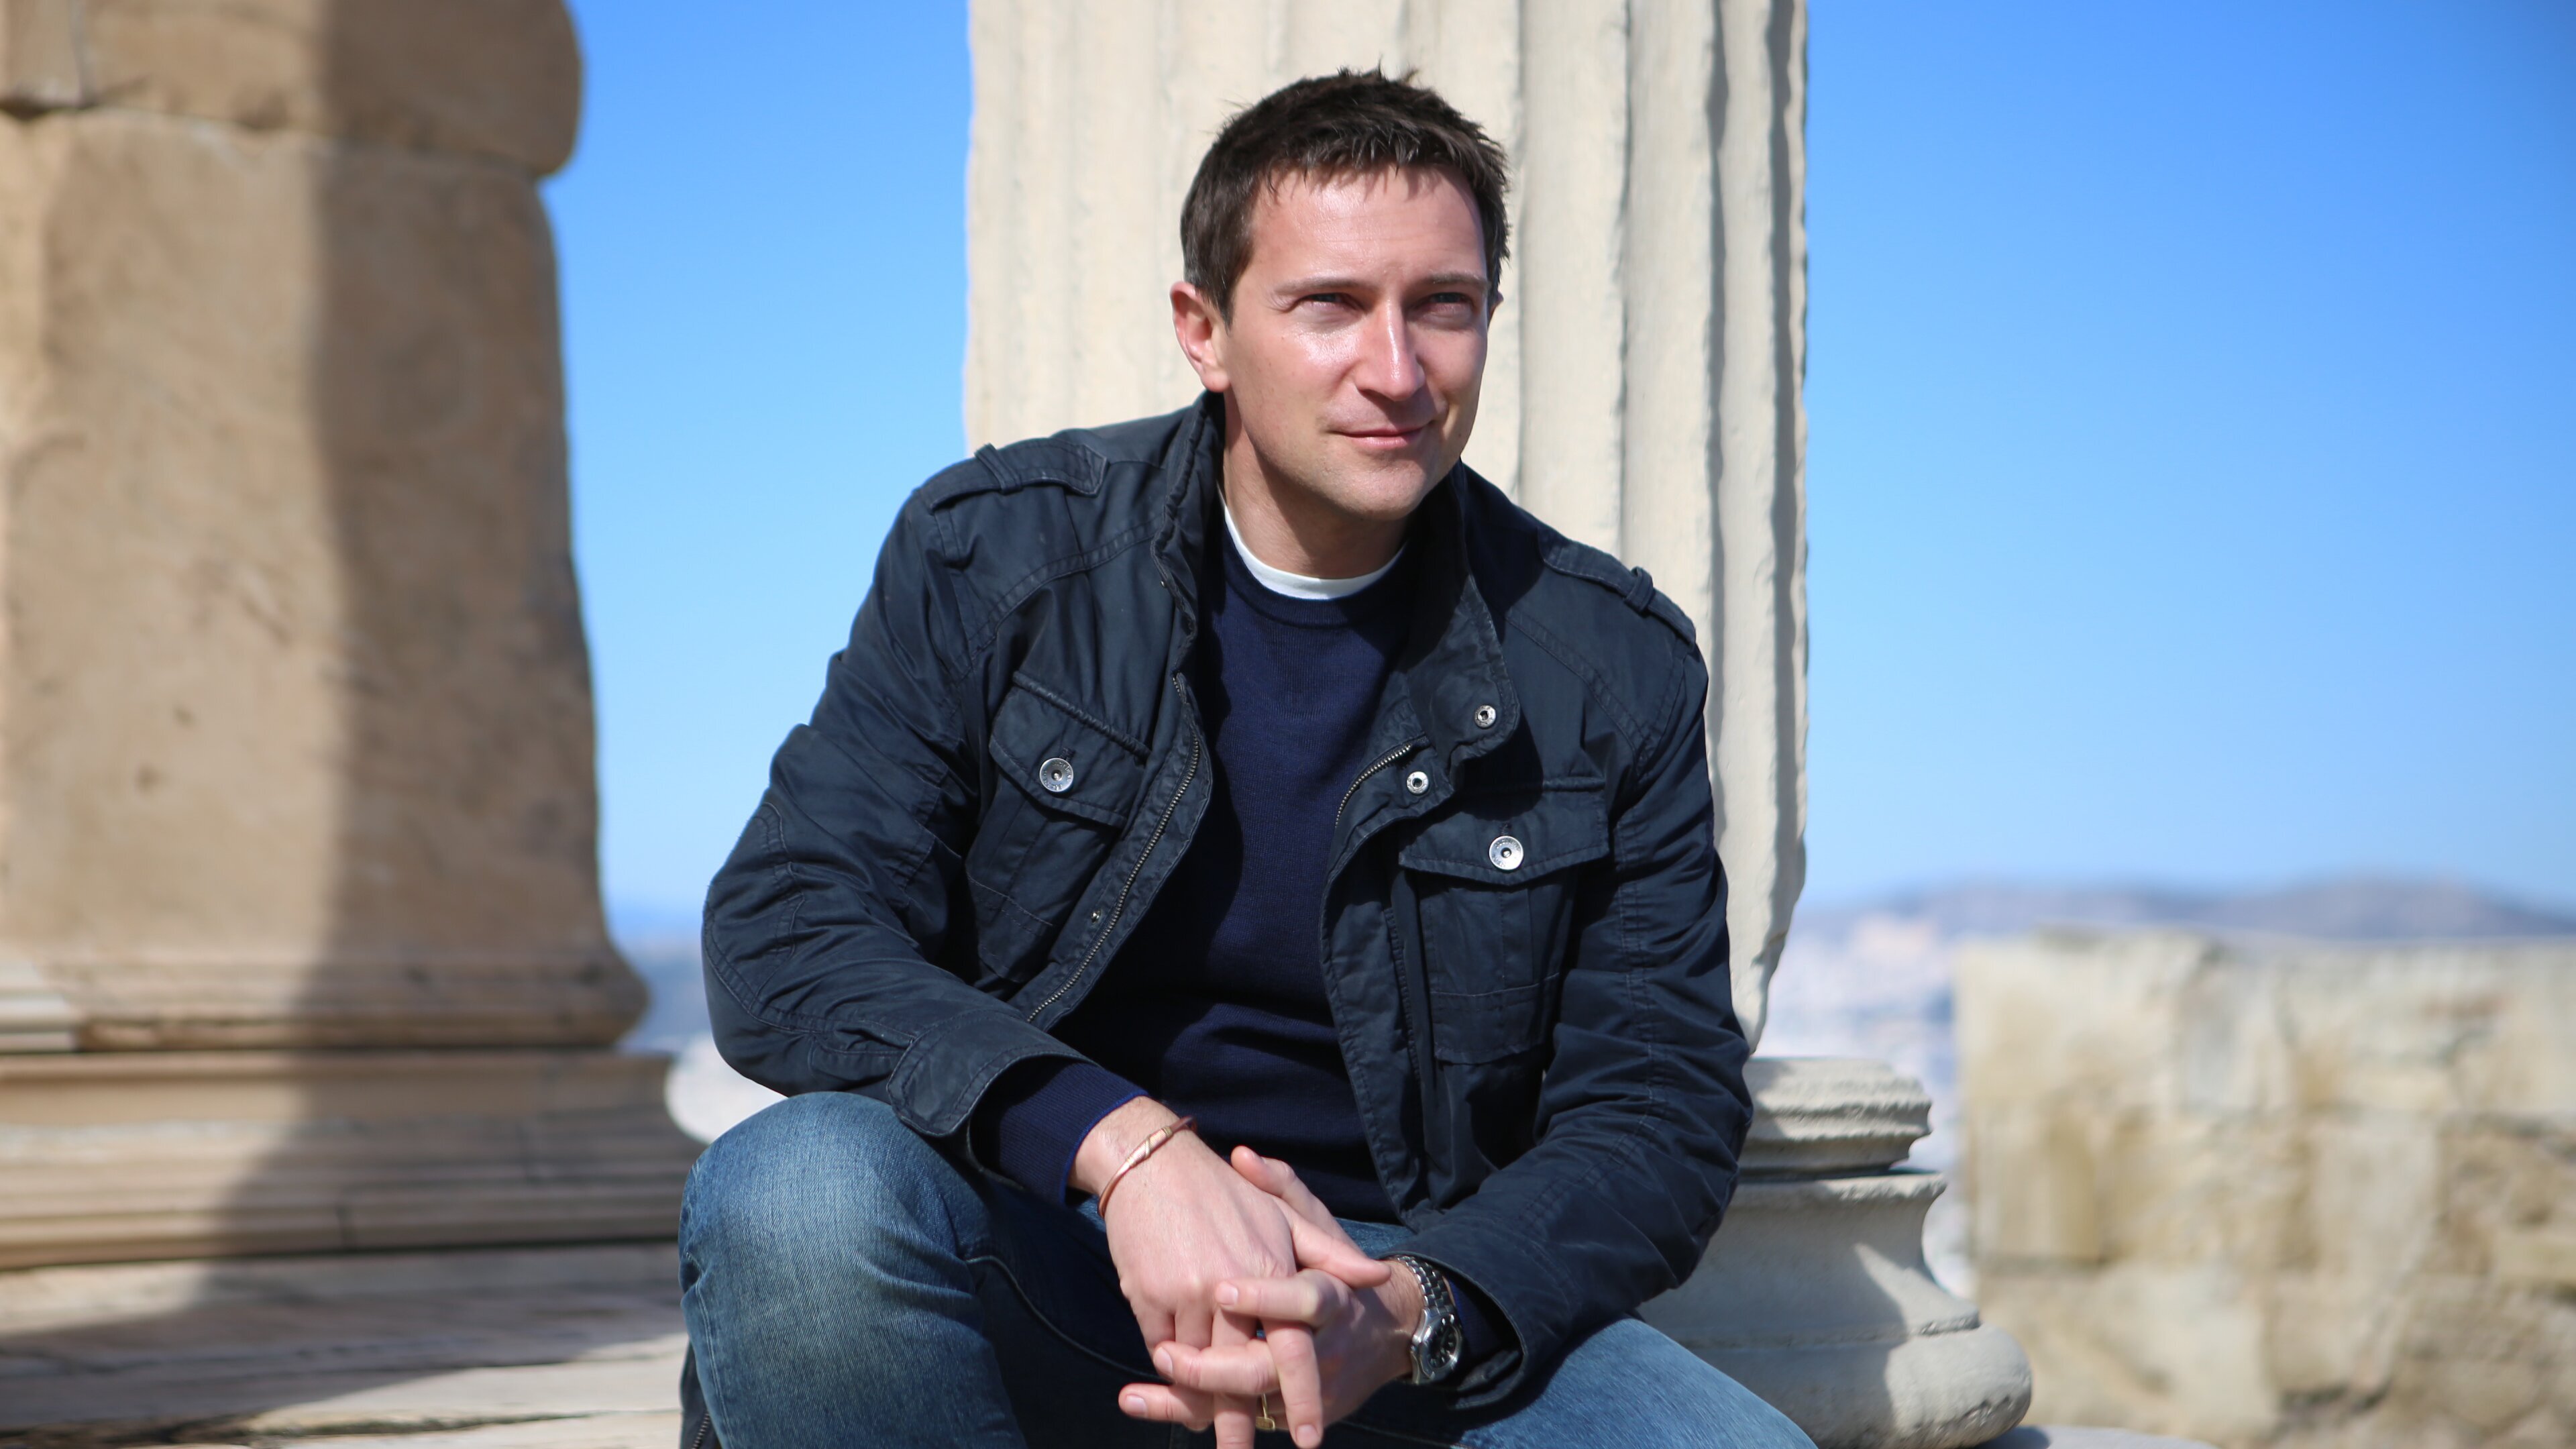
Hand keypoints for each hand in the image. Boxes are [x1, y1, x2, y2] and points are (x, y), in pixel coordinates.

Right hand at [1077, 1103, 1382, 1447]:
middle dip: (1240, 1424)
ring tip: (1206, 1429)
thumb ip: (1330, 1254)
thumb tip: (1378, 1276)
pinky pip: (1160, 1347)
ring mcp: (1188, 1294)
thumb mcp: (1283, 1216)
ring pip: (1195, 1368)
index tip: (1308, 1438)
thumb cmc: (1223, 1192)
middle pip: (1239, 1374)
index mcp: (1272, 1269)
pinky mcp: (1149, 1297)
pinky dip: (1168, 1363)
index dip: (1300, 1395)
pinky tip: (1170, 1373)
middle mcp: (1232, 1289)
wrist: (1151, 1163)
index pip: (1290, 1347)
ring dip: (1199, 1396)